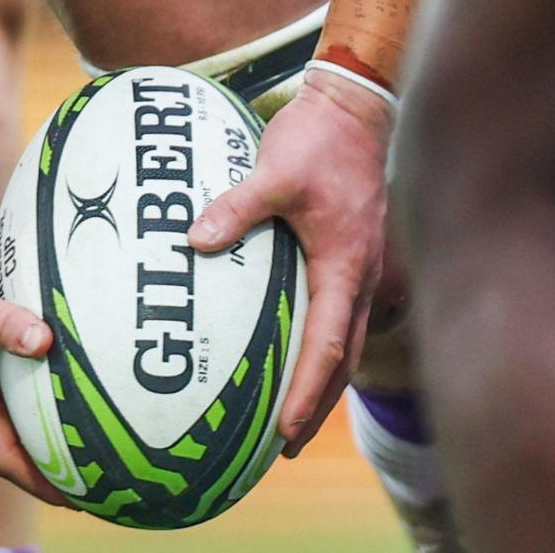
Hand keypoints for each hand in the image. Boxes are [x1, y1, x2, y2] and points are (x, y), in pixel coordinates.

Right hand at [0, 190, 69, 504]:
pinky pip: (15, 357)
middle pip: (13, 436)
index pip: (3, 453)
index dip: (38, 481)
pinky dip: (42, 365)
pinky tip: (71, 350)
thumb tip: (43, 345)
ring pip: (15, 399)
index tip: (81, 500)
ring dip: (50, 416)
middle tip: (105, 469)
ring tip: (95, 422)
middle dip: (53, 460)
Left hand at [190, 74, 390, 455]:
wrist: (356, 108)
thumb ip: (236, 207)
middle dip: (317, 406)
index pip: (328, 347)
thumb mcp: (274, 171)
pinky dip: (321, 344)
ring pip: (345, 341)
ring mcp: (360, 268)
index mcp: (345, 267)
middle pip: (342, 360)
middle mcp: (360, 277)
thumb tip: (194, 240)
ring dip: (322, 381)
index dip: (306, 394)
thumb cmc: (319, 140)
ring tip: (291, 417)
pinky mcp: (352, 255)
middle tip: (283, 446)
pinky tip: (292, 350)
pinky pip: (339, 314)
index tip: (284, 433)